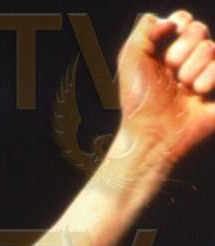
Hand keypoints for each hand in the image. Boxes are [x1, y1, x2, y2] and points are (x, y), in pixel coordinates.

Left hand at [116, 10, 214, 165]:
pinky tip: (199, 93)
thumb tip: (169, 20)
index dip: (175, 29)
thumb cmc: (139, 101)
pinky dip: (209, 79)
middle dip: (180, 53)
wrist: (153, 134)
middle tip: (170, 74)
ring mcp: (208, 71)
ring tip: (183, 89)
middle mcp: (189, 57)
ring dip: (191, 71)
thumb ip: (144, 31)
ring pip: (211, 48)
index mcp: (167, 48)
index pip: (182, 19)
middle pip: (199, 29)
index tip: (161, 52)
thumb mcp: (130, 61)